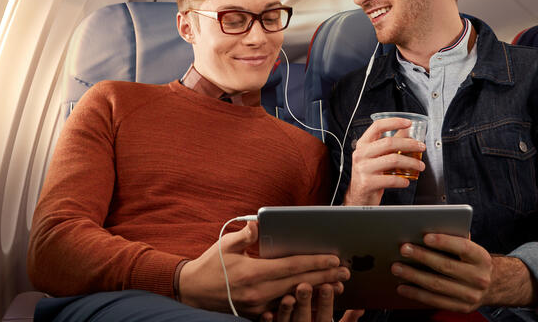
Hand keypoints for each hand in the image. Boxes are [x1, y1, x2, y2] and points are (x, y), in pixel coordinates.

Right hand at [179, 221, 349, 315]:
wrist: (192, 290)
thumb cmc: (210, 264)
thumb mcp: (226, 244)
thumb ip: (246, 234)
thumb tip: (260, 225)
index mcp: (252, 272)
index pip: (292, 266)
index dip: (314, 262)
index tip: (333, 259)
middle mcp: (257, 292)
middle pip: (299, 283)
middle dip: (324, 277)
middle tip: (345, 273)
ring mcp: (257, 306)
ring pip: (295, 298)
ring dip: (317, 292)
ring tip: (338, 286)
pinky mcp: (256, 314)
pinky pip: (283, 309)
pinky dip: (302, 303)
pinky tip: (315, 299)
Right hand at [344, 117, 425, 205]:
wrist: (358, 196)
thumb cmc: (369, 174)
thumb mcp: (376, 156)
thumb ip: (390, 144)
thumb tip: (406, 131)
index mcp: (363, 144)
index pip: (377, 126)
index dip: (394, 122)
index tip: (408, 123)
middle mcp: (361, 154)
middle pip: (389, 143)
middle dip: (410, 144)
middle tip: (421, 147)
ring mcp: (363, 168)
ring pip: (393, 160)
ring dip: (411, 163)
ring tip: (420, 166)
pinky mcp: (368, 183)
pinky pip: (391, 179)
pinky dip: (403, 180)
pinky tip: (406, 181)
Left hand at [390, 234, 537, 311]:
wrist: (493, 285)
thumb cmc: (471, 260)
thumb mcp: (471, 247)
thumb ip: (455, 237)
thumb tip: (428, 227)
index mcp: (482, 258)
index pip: (463, 247)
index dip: (444, 241)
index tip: (425, 236)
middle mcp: (479, 278)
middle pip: (446, 266)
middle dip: (422, 256)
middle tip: (403, 249)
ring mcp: (470, 296)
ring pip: (437, 285)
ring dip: (413, 276)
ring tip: (397, 267)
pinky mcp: (461, 308)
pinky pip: (435, 301)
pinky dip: (416, 294)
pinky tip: (402, 287)